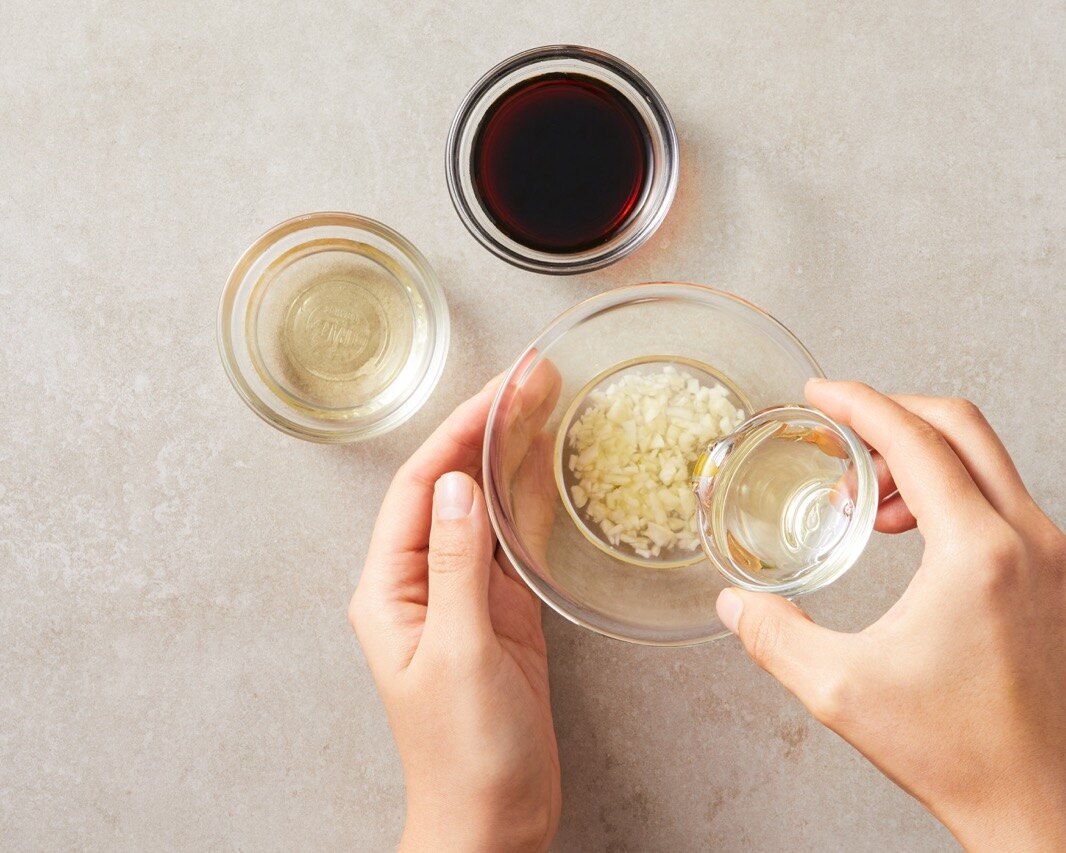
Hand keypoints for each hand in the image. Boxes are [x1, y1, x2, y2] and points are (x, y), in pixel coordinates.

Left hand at [348, 375, 560, 851]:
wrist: (494, 819)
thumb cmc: (465, 753)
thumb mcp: (459, 653)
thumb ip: (456, 565)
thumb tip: (455, 483)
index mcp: (390, 590)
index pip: (418, 488)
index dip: (457, 432)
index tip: (499, 389)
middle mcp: (421, 584)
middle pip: (450, 486)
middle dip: (485, 429)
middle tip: (531, 379)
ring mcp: (463, 596)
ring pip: (483, 508)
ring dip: (510, 456)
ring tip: (544, 403)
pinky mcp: (501, 614)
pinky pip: (511, 543)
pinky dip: (530, 502)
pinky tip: (549, 469)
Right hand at [716, 379, 1065, 850]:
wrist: (1037, 804)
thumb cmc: (957, 752)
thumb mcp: (840, 689)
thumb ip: (773, 635)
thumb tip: (733, 604)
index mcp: (977, 551)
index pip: (916, 438)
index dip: (859, 403)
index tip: (820, 394)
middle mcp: (1025, 538)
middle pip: (959, 424)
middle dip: (891, 413)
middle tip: (837, 429)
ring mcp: (1047, 554)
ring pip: (983, 457)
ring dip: (918, 453)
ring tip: (865, 497)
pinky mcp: (1050, 575)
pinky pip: (997, 495)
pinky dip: (947, 486)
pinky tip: (906, 529)